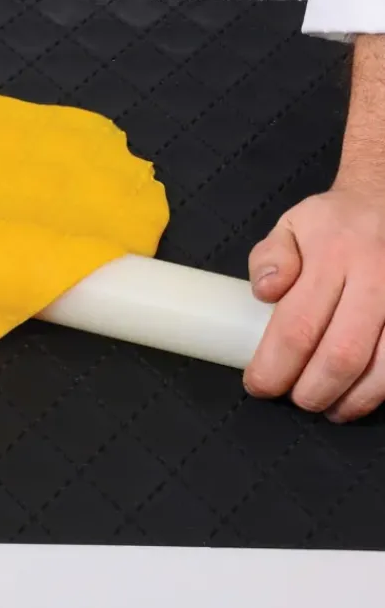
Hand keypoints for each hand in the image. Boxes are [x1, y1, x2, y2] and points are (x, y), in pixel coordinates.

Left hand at [244, 185, 384, 422]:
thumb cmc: (333, 223)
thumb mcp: (290, 226)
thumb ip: (270, 259)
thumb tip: (265, 293)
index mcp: (331, 255)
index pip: (296, 325)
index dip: (274, 366)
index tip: (258, 385)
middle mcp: (376, 277)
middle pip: (342, 354)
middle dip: (312, 390)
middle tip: (295, 400)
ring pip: (384, 367)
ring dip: (353, 399)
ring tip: (328, 408)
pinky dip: (382, 388)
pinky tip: (361, 396)